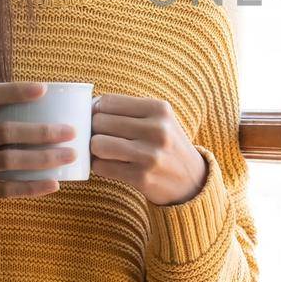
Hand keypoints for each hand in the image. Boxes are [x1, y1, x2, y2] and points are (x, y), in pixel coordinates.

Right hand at [0, 82, 78, 213]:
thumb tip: (49, 99)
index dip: (16, 91)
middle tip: (71, 131)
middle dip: (42, 132)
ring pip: (9, 160)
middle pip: (6, 132)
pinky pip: (7, 189)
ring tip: (70, 155)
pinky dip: (32, 187)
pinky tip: (54, 183)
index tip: (44, 89)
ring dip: (43, 158)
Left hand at [89, 93, 207, 205]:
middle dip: (94, 130)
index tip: (99, 118)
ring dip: (95, 149)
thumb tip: (89, 106)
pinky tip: (111, 165)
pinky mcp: (141, 177)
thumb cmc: (166, 144)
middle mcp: (157, 130)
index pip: (108, 102)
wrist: (192, 180)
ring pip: (97, 144)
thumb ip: (129, 110)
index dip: (96, 110)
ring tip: (104, 150)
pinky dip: (100, 166)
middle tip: (103, 136)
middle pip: (99, 122)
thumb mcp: (160, 119)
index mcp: (160, 109)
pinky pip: (102, 167)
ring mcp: (150, 155)